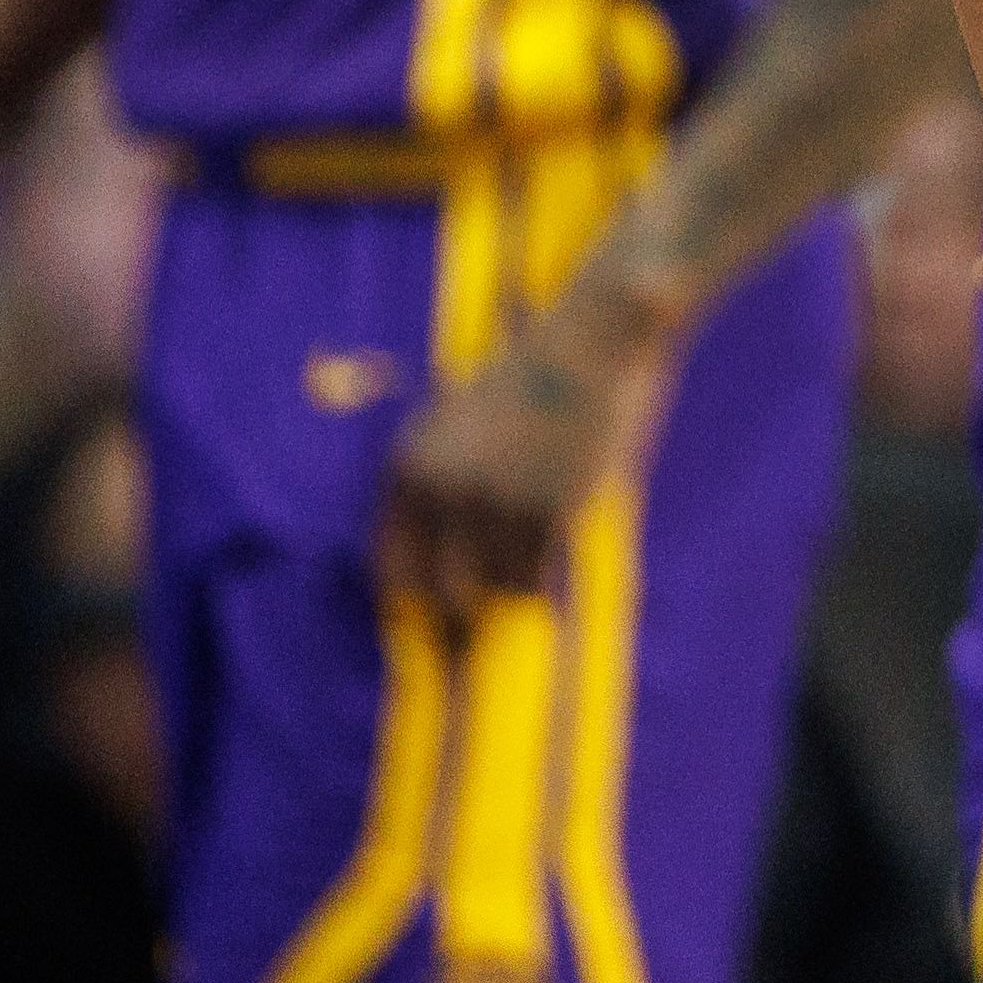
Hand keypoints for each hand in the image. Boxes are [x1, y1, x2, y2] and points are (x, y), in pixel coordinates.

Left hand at [379, 267, 674, 620]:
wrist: (593, 341)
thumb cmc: (531, 384)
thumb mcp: (459, 426)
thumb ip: (439, 492)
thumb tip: (435, 585)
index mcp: (408, 463)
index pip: (389, 567)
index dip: (411, 603)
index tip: (431, 623)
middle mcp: (440, 487)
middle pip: (438, 594)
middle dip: (458, 623)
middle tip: (473, 641)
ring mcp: (492, 499)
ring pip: (494, 589)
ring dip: (512, 585)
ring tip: (530, 557)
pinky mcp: (545, 509)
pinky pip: (533, 578)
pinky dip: (542, 579)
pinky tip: (553, 550)